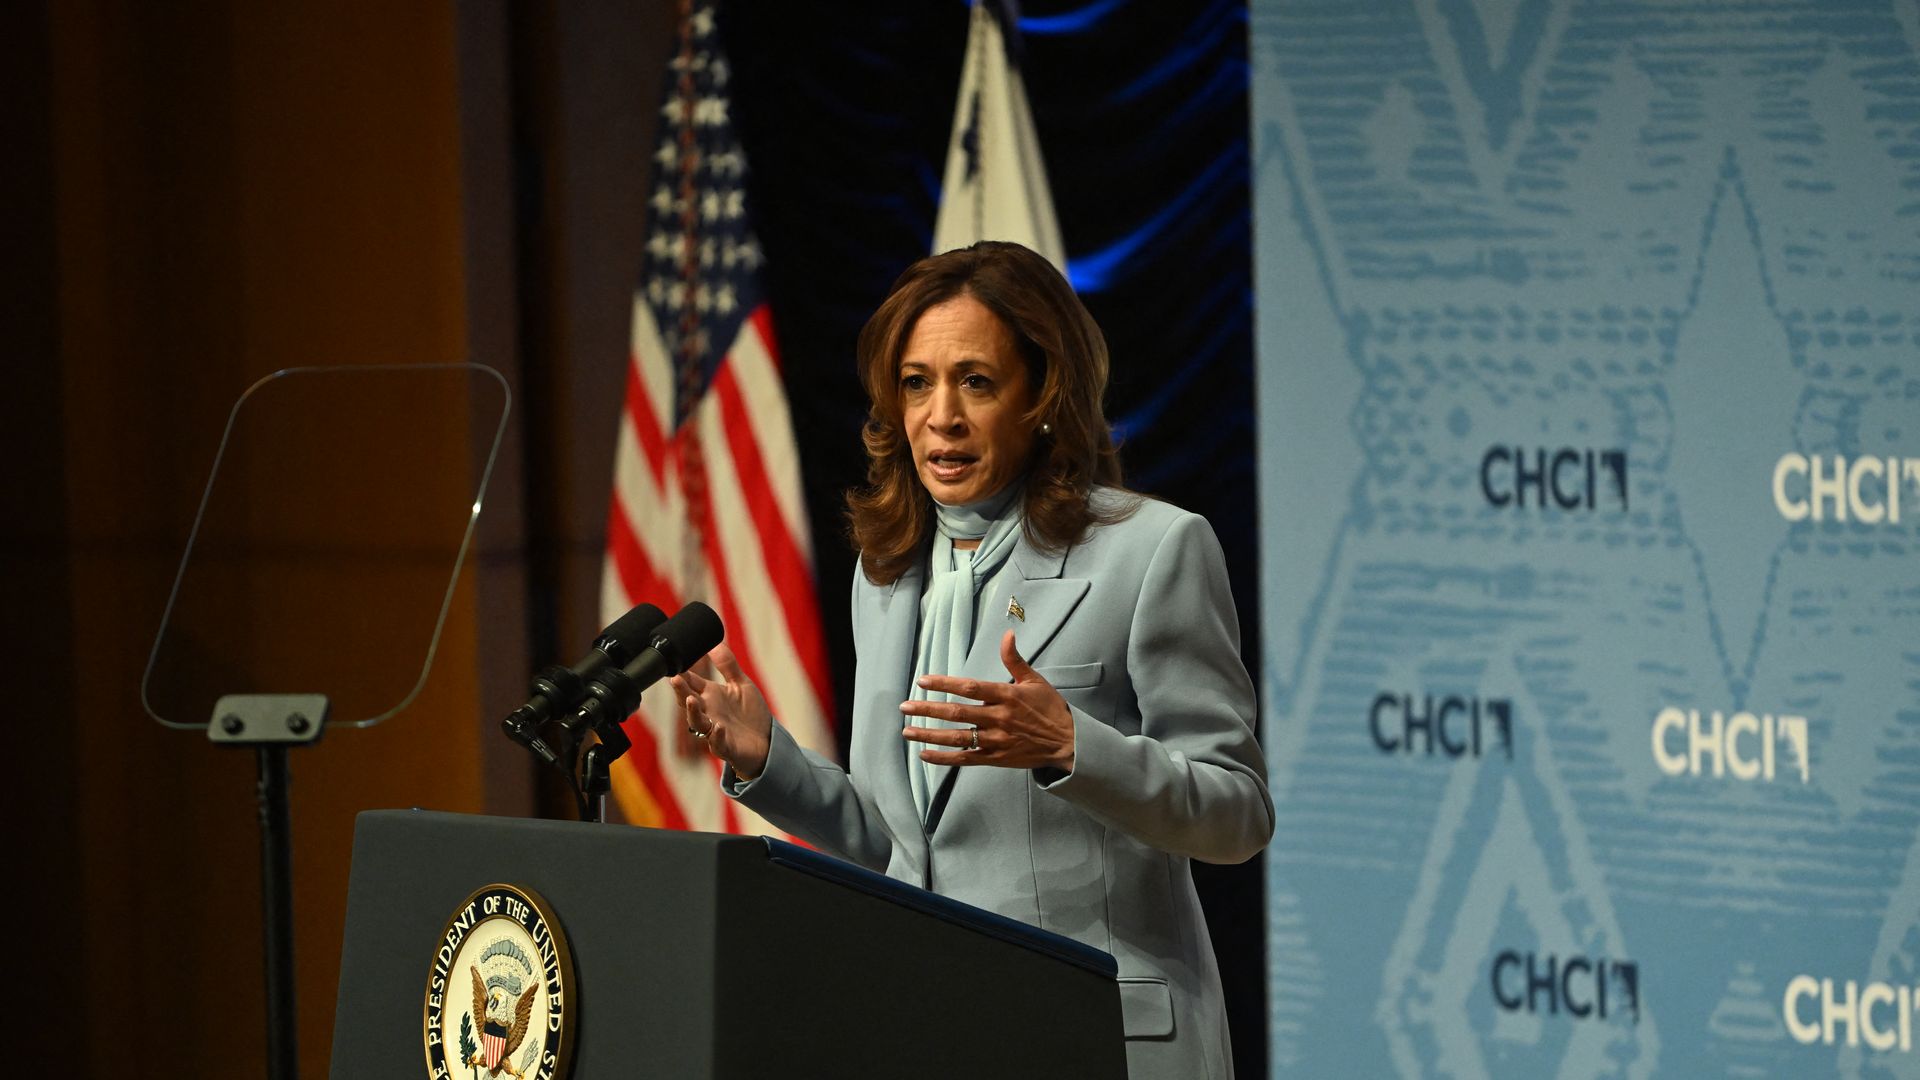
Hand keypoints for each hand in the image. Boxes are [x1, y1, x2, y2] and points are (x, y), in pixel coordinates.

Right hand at [669, 644, 772, 778]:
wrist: (765, 742)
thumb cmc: (750, 714)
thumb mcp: (741, 684)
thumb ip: (727, 665)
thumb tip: (715, 643)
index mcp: (710, 696)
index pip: (691, 683)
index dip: (683, 675)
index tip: (674, 666)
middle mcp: (708, 712)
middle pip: (688, 701)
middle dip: (681, 692)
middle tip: (675, 680)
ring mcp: (715, 730)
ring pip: (697, 722)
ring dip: (692, 712)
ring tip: (691, 700)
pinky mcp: (726, 746)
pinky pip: (718, 743)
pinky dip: (716, 736)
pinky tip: (719, 726)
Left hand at [901, 630, 1074, 771]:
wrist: (1067, 743)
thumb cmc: (1050, 709)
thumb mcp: (1035, 680)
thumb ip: (1015, 659)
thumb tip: (1007, 634)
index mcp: (1006, 696)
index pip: (969, 687)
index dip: (944, 683)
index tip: (923, 681)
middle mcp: (998, 718)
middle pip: (956, 713)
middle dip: (928, 709)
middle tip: (905, 706)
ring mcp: (996, 740)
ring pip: (956, 738)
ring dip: (930, 734)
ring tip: (907, 731)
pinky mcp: (995, 758)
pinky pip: (965, 759)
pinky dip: (944, 759)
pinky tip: (924, 755)